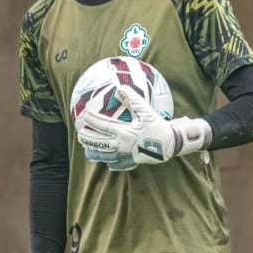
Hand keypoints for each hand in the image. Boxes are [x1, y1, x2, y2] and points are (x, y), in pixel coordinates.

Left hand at [76, 85, 210, 170]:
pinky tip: (107, 162)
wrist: (172, 143)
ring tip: (87, 150)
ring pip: (106, 156)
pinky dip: (111, 163)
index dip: (92, 121)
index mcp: (125, 133)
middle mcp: (123, 146)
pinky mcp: (134, 162)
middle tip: (80, 134)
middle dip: (88, 139)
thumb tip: (119, 88)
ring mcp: (127, 156)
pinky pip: (119, 164)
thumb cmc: (159, 126)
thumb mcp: (146, 110)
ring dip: (95, 153)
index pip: (104, 126)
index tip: (83, 116)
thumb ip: (132, 98)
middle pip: (100, 144)